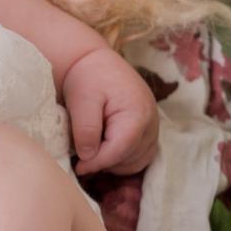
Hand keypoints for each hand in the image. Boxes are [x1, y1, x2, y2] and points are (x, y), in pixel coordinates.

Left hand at [60, 46, 158, 175]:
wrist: (97, 63)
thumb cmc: (88, 78)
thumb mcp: (81, 100)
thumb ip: (86, 128)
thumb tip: (88, 157)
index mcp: (137, 114)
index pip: (119, 151)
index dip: (97, 163)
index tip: (77, 168)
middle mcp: (151, 123)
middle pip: (130, 159)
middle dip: (105, 163)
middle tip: (82, 159)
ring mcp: (153, 128)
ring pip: (138, 162)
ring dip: (115, 163)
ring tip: (92, 154)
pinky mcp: (149, 130)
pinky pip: (141, 156)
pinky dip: (124, 160)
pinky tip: (105, 152)